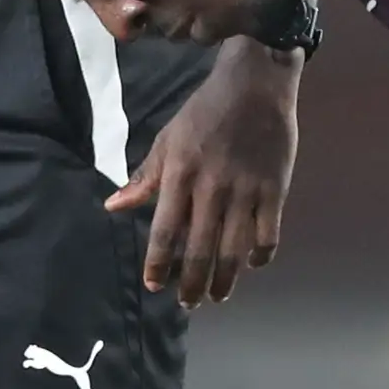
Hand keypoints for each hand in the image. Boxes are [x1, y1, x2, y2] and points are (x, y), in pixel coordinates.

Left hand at [109, 40, 297, 305]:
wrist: (256, 84)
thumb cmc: (205, 112)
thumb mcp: (168, 140)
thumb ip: (144, 178)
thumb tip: (112, 206)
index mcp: (180, 174)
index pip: (165, 231)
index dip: (159, 264)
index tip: (154, 285)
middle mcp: (212, 187)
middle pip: (200, 249)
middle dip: (192, 283)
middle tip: (188, 304)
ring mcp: (246, 190)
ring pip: (234, 250)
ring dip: (225, 280)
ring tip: (218, 296)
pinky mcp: (275, 189)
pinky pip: (268, 234)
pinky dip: (260, 255)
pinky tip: (251, 264)